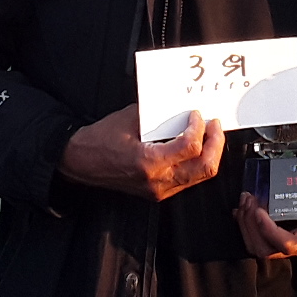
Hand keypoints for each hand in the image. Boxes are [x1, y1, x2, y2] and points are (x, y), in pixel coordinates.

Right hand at [59, 105, 224, 200]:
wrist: (81, 162)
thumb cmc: (99, 140)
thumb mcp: (129, 118)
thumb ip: (158, 113)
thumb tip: (180, 105)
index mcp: (148, 162)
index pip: (190, 148)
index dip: (199, 128)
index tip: (197, 115)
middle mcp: (157, 181)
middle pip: (204, 168)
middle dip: (215, 143)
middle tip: (214, 125)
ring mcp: (159, 190)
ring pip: (199, 176)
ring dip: (209, 154)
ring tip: (209, 134)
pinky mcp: (158, 192)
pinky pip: (187, 180)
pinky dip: (196, 162)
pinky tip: (194, 147)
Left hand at [234, 179, 296, 258]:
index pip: (286, 244)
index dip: (268, 230)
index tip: (259, 208)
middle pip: (266, 249)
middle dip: (250, 225)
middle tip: (248, 199)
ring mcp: (290, 241)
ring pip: (258, 246)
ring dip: (245, 224)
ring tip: (245, 200)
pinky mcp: (283, 234)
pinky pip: (258, 238)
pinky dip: (246, 224)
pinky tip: (242, 208)